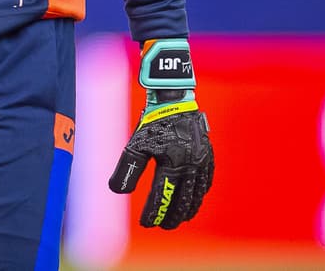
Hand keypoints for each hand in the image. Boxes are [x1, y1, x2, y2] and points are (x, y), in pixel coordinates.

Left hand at [107, 39, 213, 228]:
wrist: (175, 99)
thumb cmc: (153, 122)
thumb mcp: (136, 143)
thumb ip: (128, 168)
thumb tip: (117, 191)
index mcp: (173, 163)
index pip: (162, 195)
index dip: (154, 211)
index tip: (147, 223)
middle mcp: (191, 164)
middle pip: (183, 198)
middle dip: (173, 215)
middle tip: (164, 226)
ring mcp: (202, 160)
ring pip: (197, 192)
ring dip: (188, 208)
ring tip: (180, 219)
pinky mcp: (207, 155)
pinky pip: (207, 179)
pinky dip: (200, 192)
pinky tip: (195, 198)